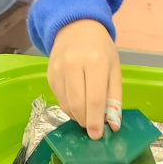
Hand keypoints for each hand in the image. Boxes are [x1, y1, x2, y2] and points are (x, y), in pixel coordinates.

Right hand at [47, 19, 121, 138]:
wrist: (76, 27)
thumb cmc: (101, 49)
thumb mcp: (114, 69)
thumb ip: (114, 98)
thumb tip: (113, 125)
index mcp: (95, 62)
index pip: (94, 98)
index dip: (95, 120)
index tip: (97, 135)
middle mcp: (73, 64)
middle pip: (77, 104)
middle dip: (85, 121)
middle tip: (92, 129)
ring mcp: (58, 69)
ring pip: (66, 104)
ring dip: (76, 116)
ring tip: (86, 116)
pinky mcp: (49, 74)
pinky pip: (58, 98)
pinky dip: (68, 107)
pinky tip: (77, 104)